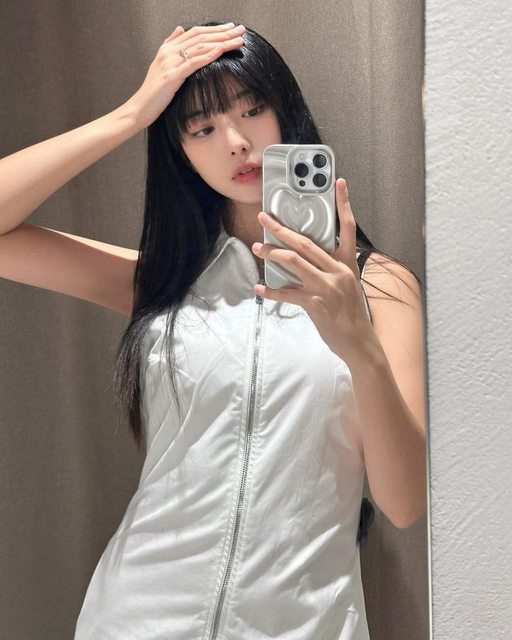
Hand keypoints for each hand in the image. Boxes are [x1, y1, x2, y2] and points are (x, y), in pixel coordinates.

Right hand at [126, 23, 245, 127]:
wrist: (140, 108)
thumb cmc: (153, 93)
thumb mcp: (161, 65)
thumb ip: (170, 45)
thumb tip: (180, 28)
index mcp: (168, 48)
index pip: (195, 33)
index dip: (214, 29)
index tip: (232, 28)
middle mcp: (169, 52)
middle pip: (200, 37)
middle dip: (223, 32)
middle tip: (241, 30)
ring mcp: (170, 63)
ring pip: (200, 47)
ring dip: (221, 42)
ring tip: (238, 40)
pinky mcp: (172, 76)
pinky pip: (193, 62)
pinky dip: (208, 55)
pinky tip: (221, 50)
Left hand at [252, 178, 377, 363]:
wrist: (360, 341)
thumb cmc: (351, 313)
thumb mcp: (348, 285)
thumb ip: (330, 269)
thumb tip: (303, 259)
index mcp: (348, 264)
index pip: (348, 227)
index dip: (344, 204)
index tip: (339, 182)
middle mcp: (338, 271)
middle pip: (306, 242)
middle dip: (281, 229)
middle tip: (264, 218)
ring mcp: (326, 287)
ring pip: (294, 261)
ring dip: (272, 253)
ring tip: (257, 248)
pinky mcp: (315, 304)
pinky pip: (287, 293)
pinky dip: (271, 291)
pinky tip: (260, 288)